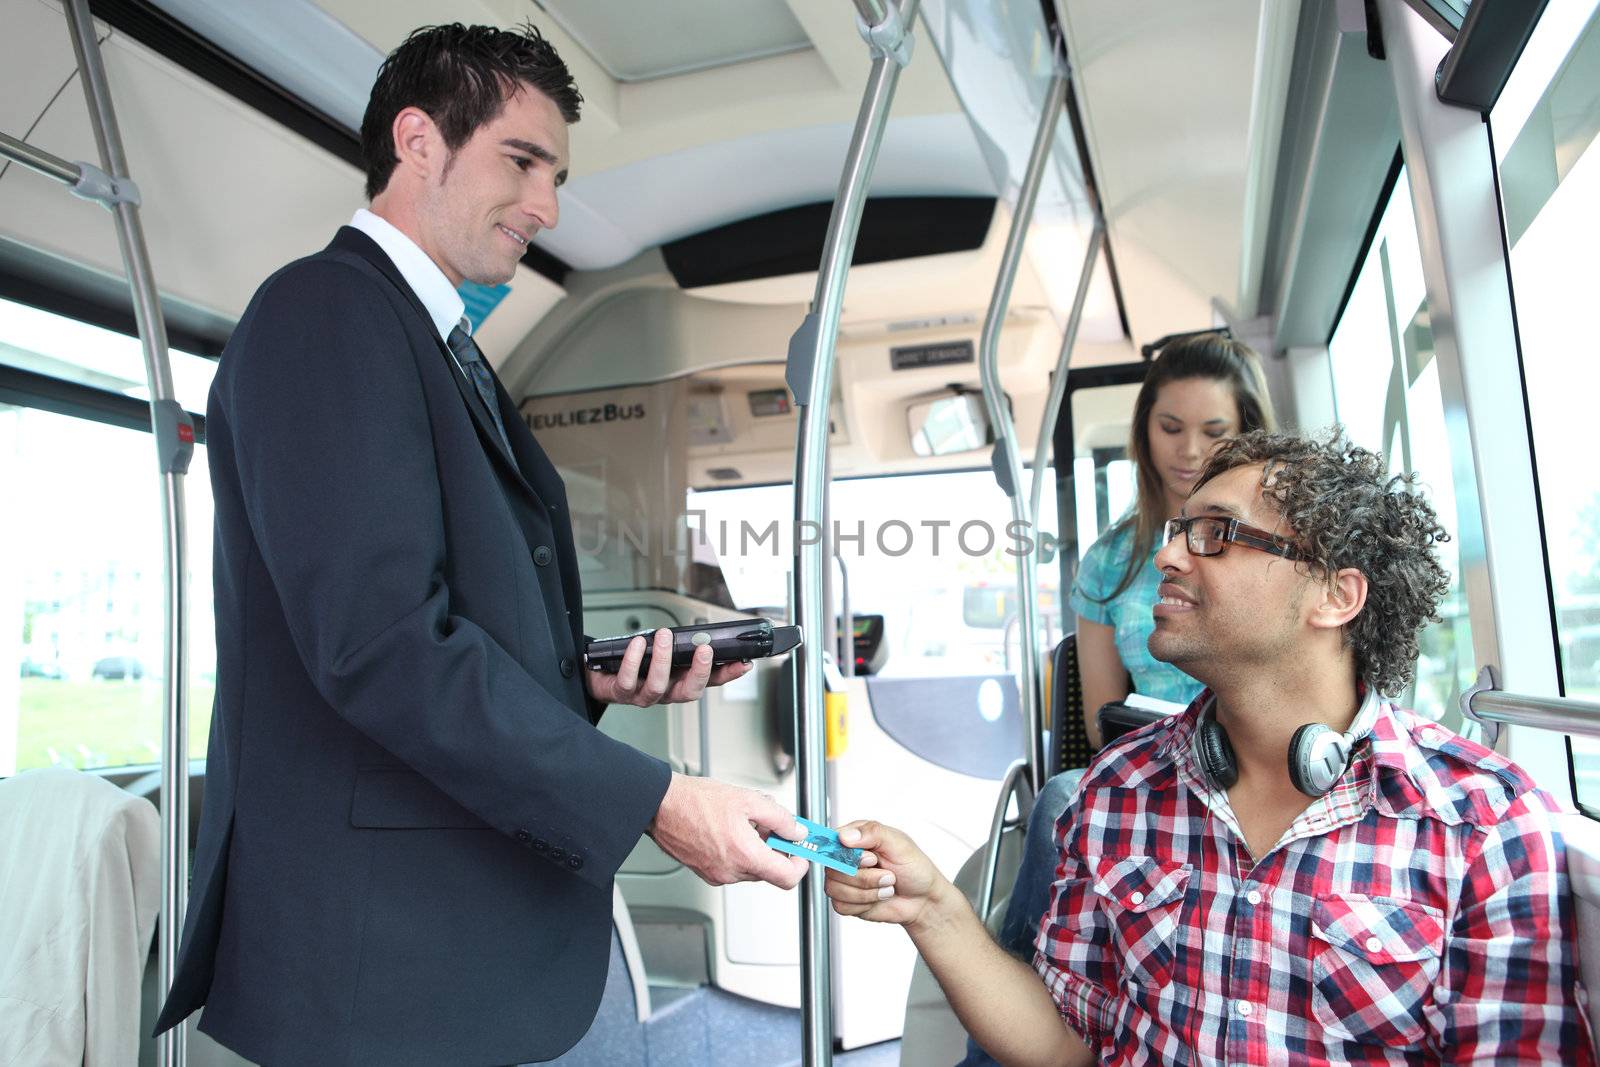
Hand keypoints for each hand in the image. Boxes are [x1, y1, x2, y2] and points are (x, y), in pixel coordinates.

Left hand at [585, 628, 753, 707]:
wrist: (600, 674)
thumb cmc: (634, 663)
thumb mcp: (663, 653)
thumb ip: (681, 648)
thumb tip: (702, 632)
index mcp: (679, 682)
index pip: (710, 682)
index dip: (727, 675)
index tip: (743, 663)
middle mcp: (665, 693)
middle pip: (689, 692)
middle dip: (700, 671)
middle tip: (705, 649)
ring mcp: (644, 696)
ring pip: (659, 686)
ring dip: (663, 659)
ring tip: (665, 636)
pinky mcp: (621, 693)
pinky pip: (629, 679)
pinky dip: (634, 659)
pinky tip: (639, 643)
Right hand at [647, 772, 809, 888]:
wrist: (660, 806)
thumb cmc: (695, 801)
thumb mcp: (747, 800)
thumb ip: (779, 818)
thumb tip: (797, 831)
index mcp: (745, 855)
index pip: (787, 878)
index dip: (800, 865)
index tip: (801, 851)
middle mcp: (731, 872)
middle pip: (769, 871)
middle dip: (776, 850)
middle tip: (773, 826)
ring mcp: (717, 874)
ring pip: (751, 868)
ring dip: (757, 849)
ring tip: (747, 822)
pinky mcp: (706, 872)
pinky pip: (733, 867)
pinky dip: (739, 852)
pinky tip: (731, 829)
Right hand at [824, 820, 947, 929]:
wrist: (923, 899)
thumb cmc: (914, 868)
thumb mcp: (899, 843)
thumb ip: (872, 833)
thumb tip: (846, 836)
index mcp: (856, 838)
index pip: (832, 841)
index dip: (846, 854)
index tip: (870, 860)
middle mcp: (847, 858)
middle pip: (833, 868)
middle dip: (864, 876)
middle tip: (887, 873)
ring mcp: (845, 880)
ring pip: (835, 889)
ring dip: (867, 891)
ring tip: (886, 886)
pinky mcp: (847, 900)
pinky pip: (841, 906)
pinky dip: (864, 904)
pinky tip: (878, 897)